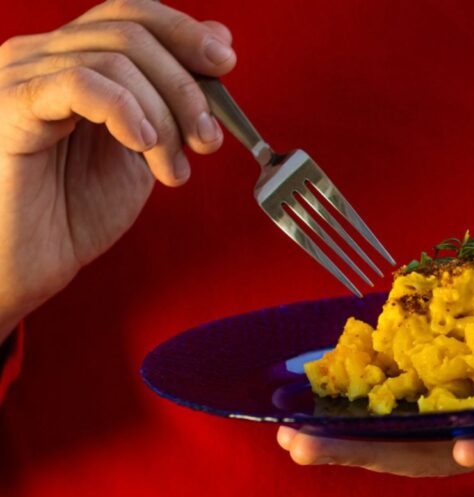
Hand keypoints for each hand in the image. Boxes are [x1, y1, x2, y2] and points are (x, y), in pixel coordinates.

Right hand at [0, 0, 235, 332]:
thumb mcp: (141, 149)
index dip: (184, 32)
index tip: (225, 65)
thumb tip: (219, 44)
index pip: (130, 14)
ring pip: (116, 59)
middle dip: (186, 86)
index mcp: (70, 61)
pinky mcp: (11, 106)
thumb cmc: (70, 215)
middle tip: (207, 140)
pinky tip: (141, 145)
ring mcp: (20, 76)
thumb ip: (172, 99)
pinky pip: (78, 82)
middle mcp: (40, 57)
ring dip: (165, 116)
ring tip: (173, 166)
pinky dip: (125, 110)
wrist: (22, 267)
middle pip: (132, 33)